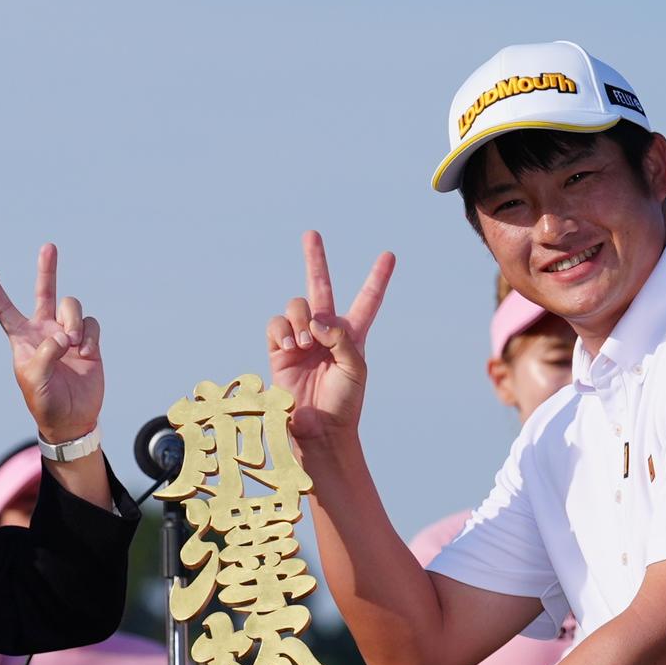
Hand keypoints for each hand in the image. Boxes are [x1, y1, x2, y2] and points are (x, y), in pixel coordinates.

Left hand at [0, 244, 103, 442]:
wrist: (73, 418)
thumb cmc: (45, 402)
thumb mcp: (35, 380)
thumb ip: (45, 354)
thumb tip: (64, 335)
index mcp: (23, 338)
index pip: (4, 310)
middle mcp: (45, 331)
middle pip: (45, 292)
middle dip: (47, 269)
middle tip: (49, 247)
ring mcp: (68, 334)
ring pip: (72, 307)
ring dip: (73, 322)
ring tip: (73, 344)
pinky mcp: (89, 341)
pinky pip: (91, 324)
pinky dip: (89, 336)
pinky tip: (86, 353)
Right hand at [265, 231, 393, 442]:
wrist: (320, 430)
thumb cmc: (345, 403)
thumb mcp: (356, 368)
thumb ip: (341, 338)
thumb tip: (315, 321)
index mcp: (352, 336)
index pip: (367, 301)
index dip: (378, 279)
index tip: (389, 255)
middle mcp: (325, 333)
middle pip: (320, 287)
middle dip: (314, 259)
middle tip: (311, 234)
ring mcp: (300, 340)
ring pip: (296, 306)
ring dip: (300, 320)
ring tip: (304, 345)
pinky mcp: (278, 351)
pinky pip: (276, 326)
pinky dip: (282, 332)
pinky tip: (290, 349)